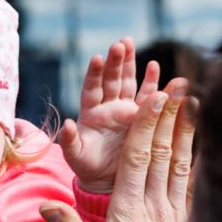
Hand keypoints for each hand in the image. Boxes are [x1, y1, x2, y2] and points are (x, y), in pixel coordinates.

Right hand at [41, 85, 196, 221]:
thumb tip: (45, 205)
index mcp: (128, 215)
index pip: (139, 161)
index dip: (146, 127)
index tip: (154, 97)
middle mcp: (155, 209)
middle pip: (163, 153)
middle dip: (171, 116)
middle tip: (181, 83)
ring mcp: (174, 216)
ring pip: (181, 164)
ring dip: (187, 130)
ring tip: (196, 100)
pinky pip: (192, 184)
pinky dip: (198, 158)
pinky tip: (204, 142)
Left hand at [59, 37, 159, 193]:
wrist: (107, 178)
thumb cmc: (87, 165)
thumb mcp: (75, 155)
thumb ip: (69, 140)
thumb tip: (66, 124)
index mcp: (91, 112)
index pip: (92, 88)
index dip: (94, 73)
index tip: (96, 58)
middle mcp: (108, 106)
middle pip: (112, 79)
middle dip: (115, 61)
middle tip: (120, 43)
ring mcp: (126, 110)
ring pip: (129, 82)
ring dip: (131, 64)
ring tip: (130, 43)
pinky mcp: (142, 117)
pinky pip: (148, 98)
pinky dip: (153, 83)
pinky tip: (154, 67)